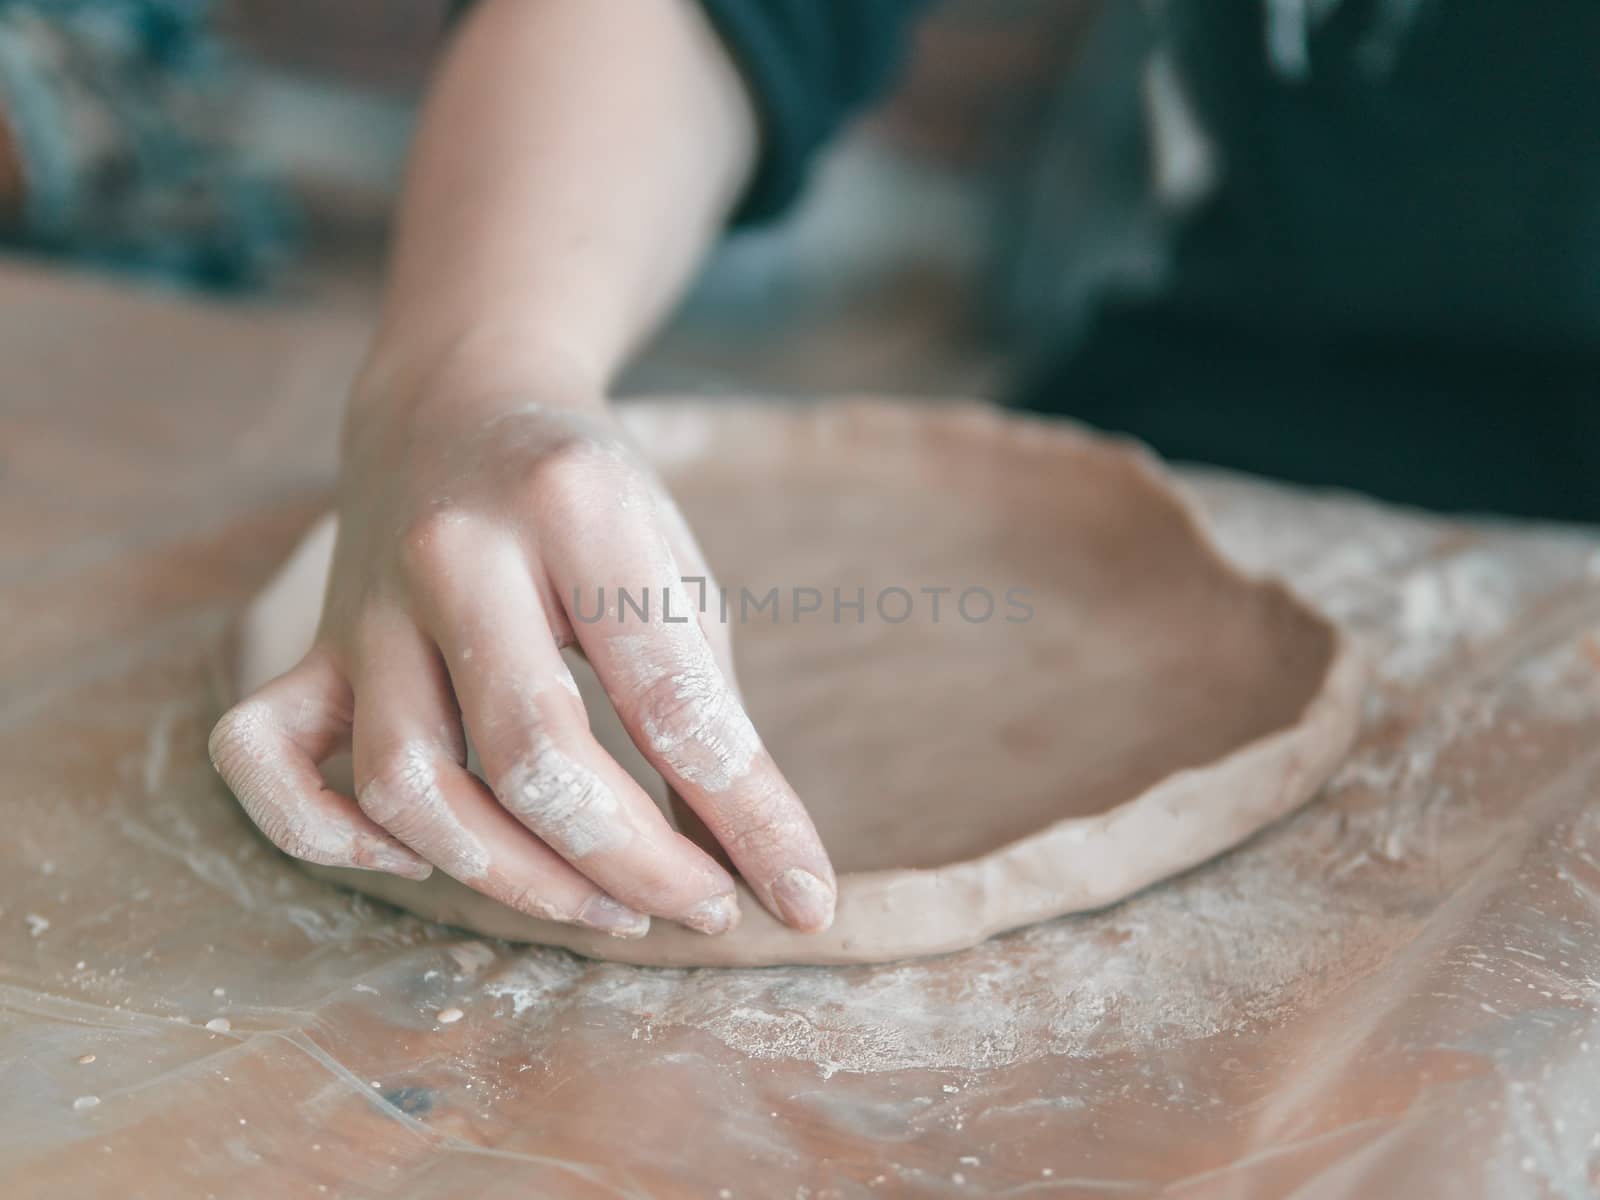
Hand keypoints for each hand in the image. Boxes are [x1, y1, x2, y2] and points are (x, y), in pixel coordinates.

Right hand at [209, 360, 836, 937]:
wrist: (460, 400)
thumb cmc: (590, 500)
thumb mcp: (673, 569)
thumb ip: (702, 710)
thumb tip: (742, 863)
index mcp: (577, 507)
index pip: (668, 700)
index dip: (746, 818)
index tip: (802, 898)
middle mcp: (457, 551)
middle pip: (532, 758)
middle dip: (632, 865)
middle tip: (701, 906)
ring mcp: (366, 601)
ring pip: (408, 786)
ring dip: (512, 879)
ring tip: (605, 905)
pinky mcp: (309, 643)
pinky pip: (264, 759)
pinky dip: (327, 835)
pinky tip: (421, 858)